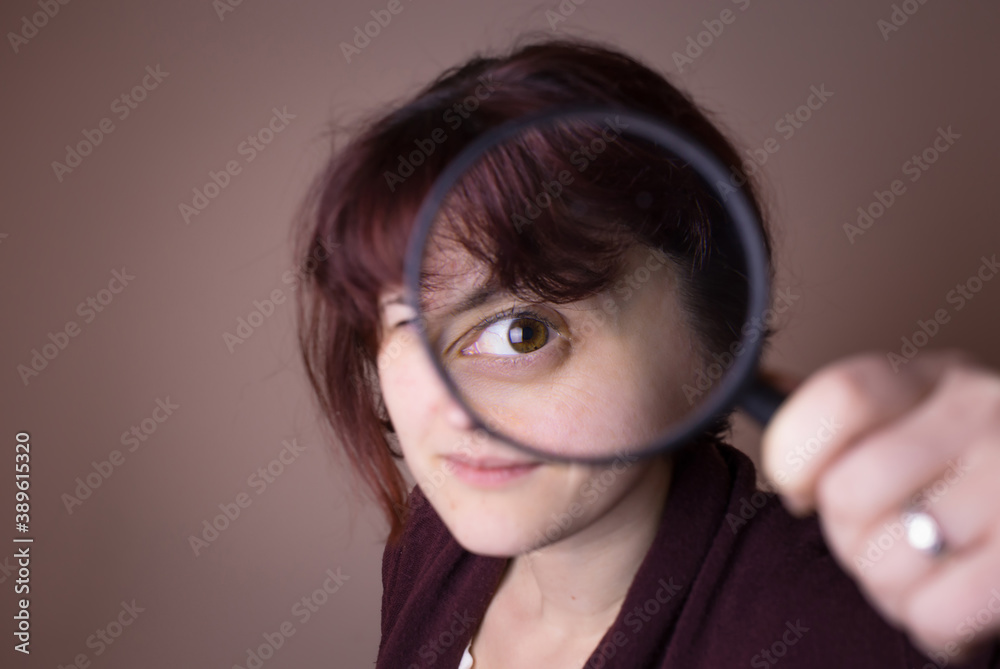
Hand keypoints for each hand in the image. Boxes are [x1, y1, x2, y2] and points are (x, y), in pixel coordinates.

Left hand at [761, 350, 999, 661]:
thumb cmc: (968, 473)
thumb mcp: (916, 419)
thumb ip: (842, 415)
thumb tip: (761, 389)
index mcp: (933, 380)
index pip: (839, 399)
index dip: (795, 457)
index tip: (799, 492)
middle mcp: (980, 416)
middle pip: (849, 492)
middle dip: (846, 538)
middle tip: (879, 542)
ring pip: (887, 559)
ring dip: (889, 587)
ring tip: (921, 573)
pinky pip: (939, 610)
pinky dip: (933, 624)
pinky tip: (953, 604)